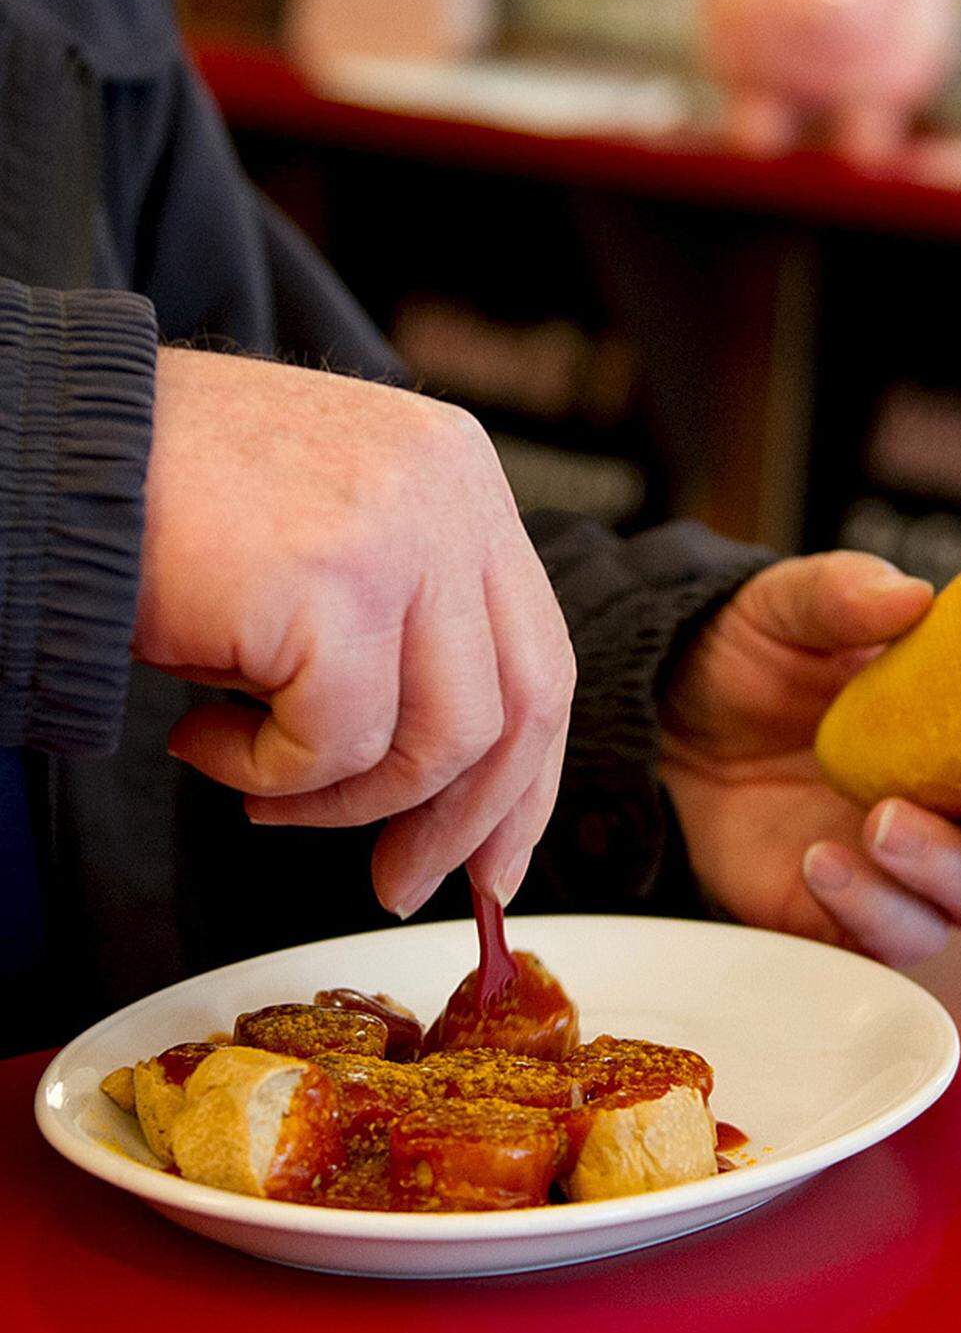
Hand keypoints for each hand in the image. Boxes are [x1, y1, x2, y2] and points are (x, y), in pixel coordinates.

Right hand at [136, 350, 574, 915]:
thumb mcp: (324, 553)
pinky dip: (266, 771)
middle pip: (522, 705)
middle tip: (400, 882)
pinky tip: (203, 738)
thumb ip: (399, 633)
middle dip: (463, 823)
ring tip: (258, 787)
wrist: (49, 450)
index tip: (491, 858)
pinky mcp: (338, 582)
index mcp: (459, 476)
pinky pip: (337, 743)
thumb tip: (446, 791)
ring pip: (442, 740)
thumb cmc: (165, 507)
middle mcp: (451, 490)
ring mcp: (405, 531)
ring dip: (342, 799)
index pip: (538, 655)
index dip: (522, 778)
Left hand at [658, 552, 960, 965]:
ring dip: (949, 875)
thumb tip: (909, 598)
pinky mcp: (852, 915)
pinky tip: (820, 863)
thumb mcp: (786, 607)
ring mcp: (914, 867)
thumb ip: (843, 593)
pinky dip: (871, 913)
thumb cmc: (752, 657)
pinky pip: (890, 941)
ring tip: (879, 822)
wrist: (667, 719)